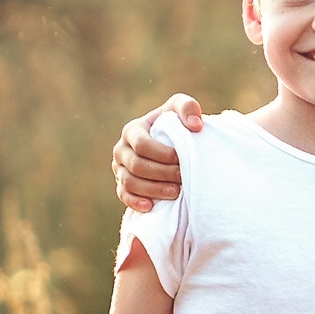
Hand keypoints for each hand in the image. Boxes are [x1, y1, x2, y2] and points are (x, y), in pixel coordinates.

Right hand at [112, 94, 203, 211]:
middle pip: (137, 165)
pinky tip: (151, 206)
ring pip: (130, 183)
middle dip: (161, 173)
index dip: (162, 154)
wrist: (168, 144)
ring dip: (153, 189)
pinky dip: (136, 202)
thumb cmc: (174, 124)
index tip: (181, 158)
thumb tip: (195, 125)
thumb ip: (188, 107)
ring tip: (176, 192)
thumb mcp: (180, 109)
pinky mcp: (122, 185)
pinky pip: (124, 196)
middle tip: (183, 177)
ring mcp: (119, 169)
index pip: (142, 145)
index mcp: (132, 130)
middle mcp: (121, 149)